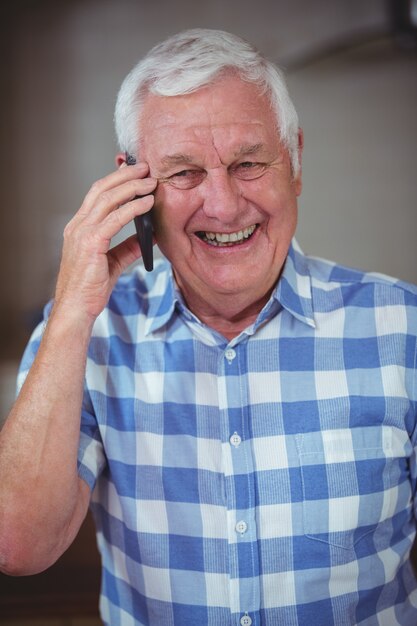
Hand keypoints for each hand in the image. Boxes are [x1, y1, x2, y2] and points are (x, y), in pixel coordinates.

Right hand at [54, 162, 156, 321]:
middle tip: (146, 168)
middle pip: (102, 189)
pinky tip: (147, 203)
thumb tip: (149, 236)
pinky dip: (133, 208)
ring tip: (151, 182)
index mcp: (79, 227)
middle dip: (125, 175)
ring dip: (132, 187)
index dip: (116, 180)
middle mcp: (78, 225)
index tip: (135, 172)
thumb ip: (128, 247)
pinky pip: (115, 218)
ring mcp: (82, 233)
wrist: (77, 307)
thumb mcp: (113, 262)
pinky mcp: (91, 243)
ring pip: (108, 199)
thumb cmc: (91, 287)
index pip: (97, 194)